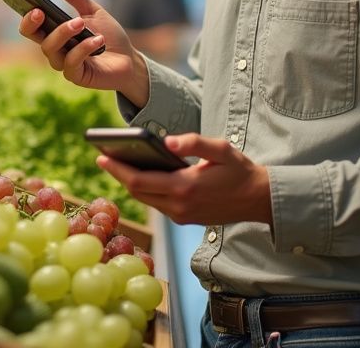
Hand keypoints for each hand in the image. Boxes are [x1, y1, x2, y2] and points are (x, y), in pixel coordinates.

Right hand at [17, 0, 148, 102]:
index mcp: (56, 34)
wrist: (129, 59)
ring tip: (81, 23)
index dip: (27, 19)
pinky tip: (97, 40)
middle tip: (42, 12)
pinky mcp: (77, 76)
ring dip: (64, 33)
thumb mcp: (95, 12)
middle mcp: (57, 50)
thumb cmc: (109, 36)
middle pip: (37, 39)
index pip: (32, 29)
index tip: (32, 6)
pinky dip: (83, 48)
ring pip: (51, 50)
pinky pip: (71, 62)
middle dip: (36, 24)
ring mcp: (65, 64)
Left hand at [96, 134, 272, 225]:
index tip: (100, 156)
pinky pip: (157, 205)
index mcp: (185, 188)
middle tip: (102, 157)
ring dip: (130, 184)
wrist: (258, 199)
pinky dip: (145, 191)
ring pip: (146, 200)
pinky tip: (140, 176)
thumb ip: (193, 142)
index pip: (139, 181)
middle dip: (118, 175)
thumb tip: (166, 140)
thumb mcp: (220, 149)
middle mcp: (179, 206)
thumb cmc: (239, 170)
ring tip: (117, 164)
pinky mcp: (185, 219)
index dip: (117, 170)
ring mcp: (181, 216)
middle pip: (137, 193)